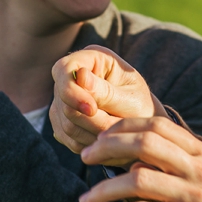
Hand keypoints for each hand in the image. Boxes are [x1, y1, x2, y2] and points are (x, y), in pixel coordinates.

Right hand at [50, 45, 166, 158]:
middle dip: (91, 119)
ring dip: (91, 133)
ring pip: (65, 122)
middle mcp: (71, 75)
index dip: (72, 91)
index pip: (64, 68)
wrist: (141, 127)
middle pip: (64, 100)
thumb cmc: (142, 107)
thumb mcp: (132, 99)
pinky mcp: (60, 120)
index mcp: (92, 58)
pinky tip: (104, 139)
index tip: (92, 110)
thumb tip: (81, 76)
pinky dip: (86, 142)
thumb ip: (107, 92)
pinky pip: (65, 136)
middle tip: (116, 126)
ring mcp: (62, 98)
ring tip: (115, 133)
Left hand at [79, 118, 201, 201]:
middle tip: (84, 158)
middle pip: (144, 144)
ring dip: (102, 190)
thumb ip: (177, 163)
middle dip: (107, 148)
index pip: (157, 125)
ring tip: (85, 201)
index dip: (123, 127)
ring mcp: (195, 197)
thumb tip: (131, 158)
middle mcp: (200, 170)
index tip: (100, 139)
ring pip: (136, 179)